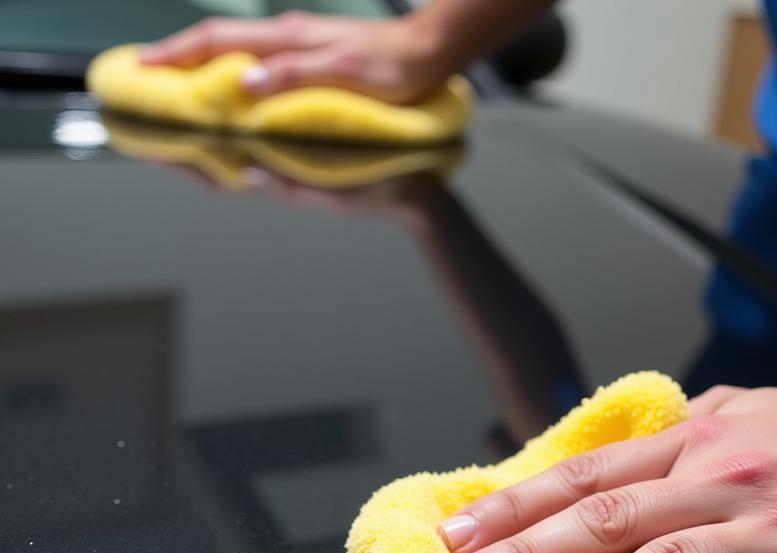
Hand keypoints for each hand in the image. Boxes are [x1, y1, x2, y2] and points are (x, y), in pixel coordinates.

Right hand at [139, 10, 447, 102]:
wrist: (431, 54)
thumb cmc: (394, 67)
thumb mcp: (345, 72)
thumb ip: (295, 75)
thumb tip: (244, 82)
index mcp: (289, 39)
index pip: (217, 41)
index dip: (177, 54)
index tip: (143, 67)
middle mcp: (288, 37)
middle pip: (219, 43)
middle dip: (179, 59)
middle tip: (148, 79)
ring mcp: (300, 45)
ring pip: (238, 52)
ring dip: (204, 67)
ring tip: (180, 88)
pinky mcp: (313, 56)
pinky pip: (261, 63)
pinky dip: (236, 74)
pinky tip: (233, 90)